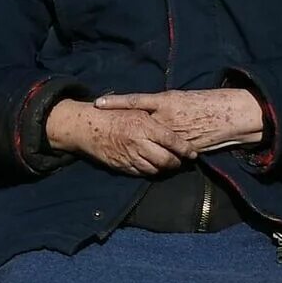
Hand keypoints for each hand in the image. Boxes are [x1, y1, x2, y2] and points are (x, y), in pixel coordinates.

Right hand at [44, 99, 184, 177]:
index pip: (171, 140)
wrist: (88, 127)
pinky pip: (142, 173)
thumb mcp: (136, 110)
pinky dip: (150, 171)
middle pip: (166, 159)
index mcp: (144, 126)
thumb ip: (154, 121)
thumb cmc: (114, 115)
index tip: (193, 153)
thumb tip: (176, 129)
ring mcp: (130, 156)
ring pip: (155, 169)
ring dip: (164, 169)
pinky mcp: (122, 166)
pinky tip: (153, 166)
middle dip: (176, 163)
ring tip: (169, 165)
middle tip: (181, 161)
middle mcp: (139, 142)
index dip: (185, 149)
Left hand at [92, 88, 265, 159]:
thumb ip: (162, 103)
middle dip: (123, 128)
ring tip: (121, 148)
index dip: (116, 102)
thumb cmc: (206, 101)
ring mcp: (174, 135)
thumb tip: (146, 108)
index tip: (98, 103)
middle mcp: (167, 118)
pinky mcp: (182, 147)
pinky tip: (145, 161)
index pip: (135, 101)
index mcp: (166, 101)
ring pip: (150, 142)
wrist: (230, 115)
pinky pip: (165, 153)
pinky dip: (156, 156)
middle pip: (138, 123)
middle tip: (105, 130)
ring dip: (138, 146)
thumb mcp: (181, 97)